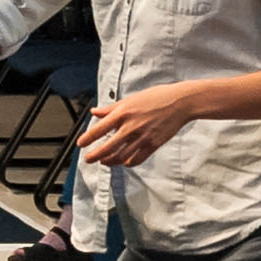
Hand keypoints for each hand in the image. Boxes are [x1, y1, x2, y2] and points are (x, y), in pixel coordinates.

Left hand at [77, 82, 202, 167]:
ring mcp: (142, 137)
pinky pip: (137, 159)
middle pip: (107, 147)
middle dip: (95, 155)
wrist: (180, 102)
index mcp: (122, 113)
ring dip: (109, 161)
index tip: (80, 144)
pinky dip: (127, 163)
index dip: (87, 138)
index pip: (99, 129)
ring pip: (120, 156)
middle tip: (88, 159)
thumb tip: (94, 112)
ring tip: (103, 161)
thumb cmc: (156, 98)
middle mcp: (130, 127)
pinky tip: (123, 162)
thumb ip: (110, 108)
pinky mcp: (153, 144)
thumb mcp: (130, 99)